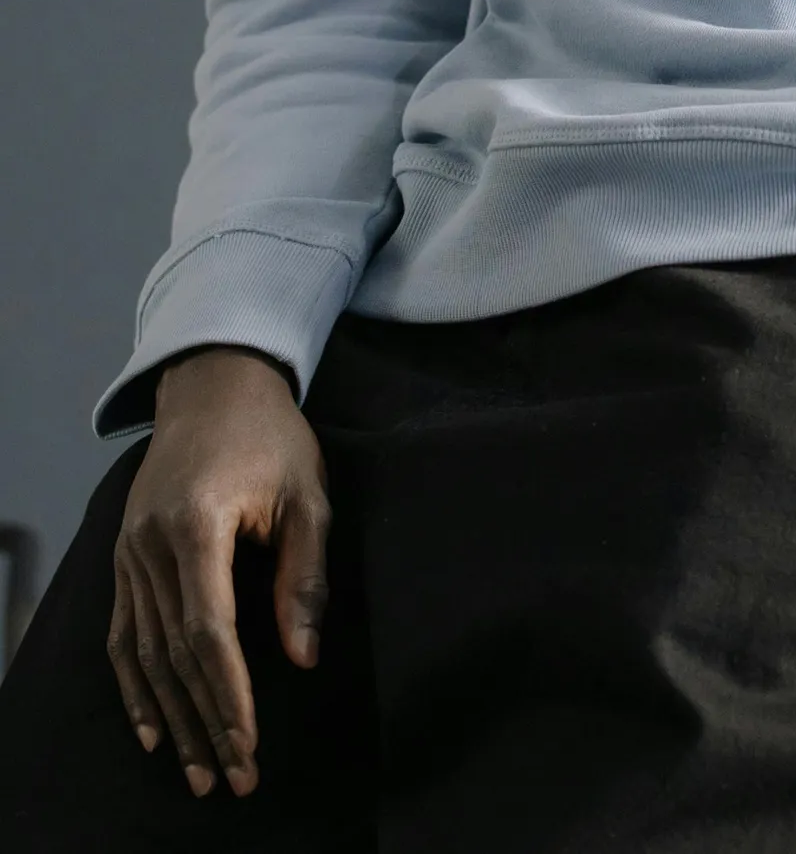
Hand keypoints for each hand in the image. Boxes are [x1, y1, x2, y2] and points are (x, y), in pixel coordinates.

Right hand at [107, 346, 329, 800]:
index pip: (209, 631)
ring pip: (143, 653)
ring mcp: (129, 552)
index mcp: (196, 525)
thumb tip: (302, 659)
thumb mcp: (306, 495)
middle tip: (232, 778)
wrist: (215, 384)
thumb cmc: (272, 437)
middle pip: (173, 654)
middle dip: (205, 721)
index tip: (249, 743)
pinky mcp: (123, 556)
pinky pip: (122, 634)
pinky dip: (135, 686)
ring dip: (170, 717)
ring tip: (197, 772)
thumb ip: (304, 576)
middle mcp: (150, 544)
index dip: (229, 693)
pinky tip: (152, 730)